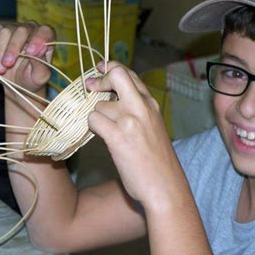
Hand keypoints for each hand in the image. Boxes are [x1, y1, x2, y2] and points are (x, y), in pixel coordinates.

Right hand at [0, 17, 54, 92]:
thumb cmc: (32, 79)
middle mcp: (32, 30)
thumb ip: (41, 66)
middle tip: (8, 64)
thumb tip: (37, 52)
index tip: (30, 52)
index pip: (45, 31)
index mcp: (47, 39)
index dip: (38, 39)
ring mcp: (15, 29)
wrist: (17, 84)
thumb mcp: (40, 77)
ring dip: (0, 50)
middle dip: (13, 48)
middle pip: (22, 30)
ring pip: (6, 31)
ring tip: (0, 68)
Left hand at [86, 61, 181, 206]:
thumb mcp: (153, 128)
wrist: (165, 186)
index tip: (100, 69)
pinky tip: (100, 137)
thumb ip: (138, 112)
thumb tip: (111, 101)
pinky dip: (91, 127)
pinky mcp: (118, 136)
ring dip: (96, 117)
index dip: (111, 69)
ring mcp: (130, 120)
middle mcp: (142, 107)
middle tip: (89, 86)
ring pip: (99, 105)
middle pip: (117, 75)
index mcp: (151, 104)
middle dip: (99, 79)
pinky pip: (93, 120)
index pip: (129, 75)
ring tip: (106, 133)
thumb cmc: (158, 162)